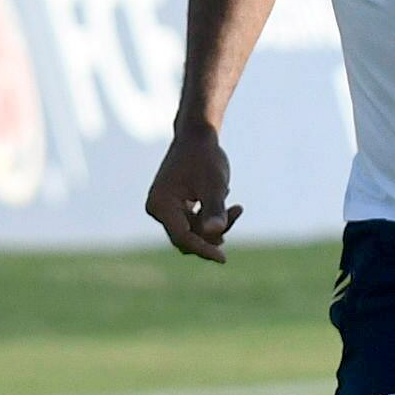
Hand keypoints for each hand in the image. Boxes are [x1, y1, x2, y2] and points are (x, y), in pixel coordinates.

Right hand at [146, 124, 241, 262]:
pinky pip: (193, 223)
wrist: (197, 135)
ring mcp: (164, 208)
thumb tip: (214, 234)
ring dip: (215, 225)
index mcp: (161, 204)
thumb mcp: (214, 184)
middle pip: (187, 237)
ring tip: (237, 208)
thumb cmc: (205, 157)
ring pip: (192, 231)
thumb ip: (215, 210)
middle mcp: (157, 208)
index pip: (182, 236)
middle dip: (212, 233)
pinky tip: (229, 205)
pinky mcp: (173, 206)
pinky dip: (211, 218)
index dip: (203, 249)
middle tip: (236, 212)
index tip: (223, 259)